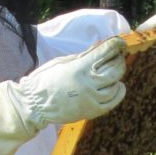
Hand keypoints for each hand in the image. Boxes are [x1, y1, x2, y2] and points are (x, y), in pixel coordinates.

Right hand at [9, 36, 127, 128]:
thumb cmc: (45, 80)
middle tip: (118, 56)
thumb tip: (99, 46)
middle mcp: (88, 83)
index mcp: (79, 68)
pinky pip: (112, 102)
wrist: (35, 104)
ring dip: (118, 76)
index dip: (116, 45)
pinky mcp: (91, 111)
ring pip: (115, 85)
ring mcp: (91, 99)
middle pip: (115, 69)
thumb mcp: (62, 62)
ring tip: (115, 71)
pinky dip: (118, 93)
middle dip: (119, 60)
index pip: (105, 52)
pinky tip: (118, 86)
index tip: (120, 43)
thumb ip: (83, 56)